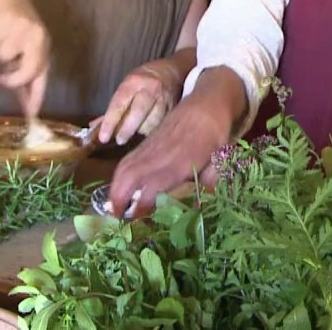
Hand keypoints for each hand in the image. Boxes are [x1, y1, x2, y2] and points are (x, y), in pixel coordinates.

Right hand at [0, 0, 49, 115]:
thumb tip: (23, 101)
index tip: (31, 114)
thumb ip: (21, 72)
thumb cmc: (12, 23)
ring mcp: (24, 28)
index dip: (36, 96)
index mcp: (43, 46)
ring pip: (6, 56)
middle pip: (29, 70)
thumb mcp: (21, 47)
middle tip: (0, 79)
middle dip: (13, 79)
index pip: (42, 76)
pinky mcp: (9, 19)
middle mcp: (38, 38)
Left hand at [94, 62, 181, 144]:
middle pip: (137, 113)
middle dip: (126, 130)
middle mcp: (149, 89)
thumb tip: (95, 126)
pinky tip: (148, 129)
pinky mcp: (174, 108)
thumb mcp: (127, 86)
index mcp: (133, 82)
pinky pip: (162, 125)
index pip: (119, 104)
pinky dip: (153, 130)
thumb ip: (114, 107)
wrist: (171, 71)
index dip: (110, 122)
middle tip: (119, 140)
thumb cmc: (143, 80)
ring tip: (137, 130)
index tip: (103, 137)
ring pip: (151, 122)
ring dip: (142, 130)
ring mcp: (163, 98)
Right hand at [107, 78, 239, 217]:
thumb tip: (198, 211)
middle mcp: (159, 157)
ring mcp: (150, 149)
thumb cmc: (215, 138)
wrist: (205, 106)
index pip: (152, 189)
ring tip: (113, 208)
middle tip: (116, 219)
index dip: (141, 208)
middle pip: (129, 177)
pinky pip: (127, 160)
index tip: (135, 225)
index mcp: (179, 164)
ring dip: (114, 189)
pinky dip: (119, 176)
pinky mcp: (146, 144)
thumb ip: (206, 187)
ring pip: (124, 168)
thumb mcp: (218, 164)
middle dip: (118, 199)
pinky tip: (120, 188)